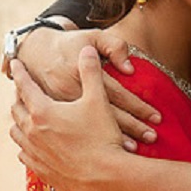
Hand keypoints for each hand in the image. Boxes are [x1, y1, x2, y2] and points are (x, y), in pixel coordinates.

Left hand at [10, 46, 127, 190]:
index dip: (20, 72)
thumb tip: (86, 50)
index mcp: (42, 111)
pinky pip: (24, 154)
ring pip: (16, 133)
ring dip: (19, 121)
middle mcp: (32, 132)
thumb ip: (90, 72)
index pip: (24, 86)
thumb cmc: (101, 136)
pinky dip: (25, 144)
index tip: (14, 63)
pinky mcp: (41, 170)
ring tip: (24, 115)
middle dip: (18, 96)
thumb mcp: (98, 99)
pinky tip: (31, 144)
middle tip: (22, 89)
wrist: (105, 177)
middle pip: (16, 109)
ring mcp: (34, 152)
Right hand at [17, 25, 161, 146]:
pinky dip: (90, 145)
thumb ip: (115, 46)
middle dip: (132, 127)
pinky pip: (72, 136)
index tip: (156, 116)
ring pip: (91, 130)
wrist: (33, 52)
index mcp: (78, 74)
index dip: (138, 106)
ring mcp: (56, 110)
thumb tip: (129, 69)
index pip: (117, 93)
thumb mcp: (92, 37)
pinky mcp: (49, 119)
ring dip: (114, 140)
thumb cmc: (68, 44)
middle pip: (107, 115)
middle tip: (152, 136)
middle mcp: (67, 95)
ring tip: (135, 148)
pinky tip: (104, 153)